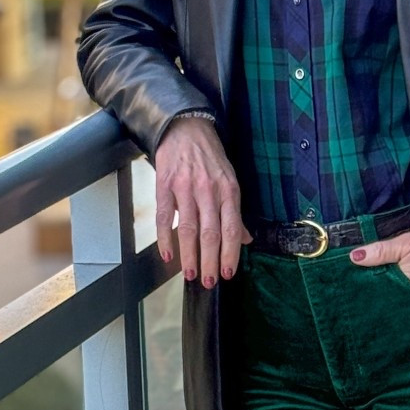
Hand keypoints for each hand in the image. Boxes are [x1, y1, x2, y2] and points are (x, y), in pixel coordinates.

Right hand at [154, 114, 250, 286]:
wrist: (184, 127)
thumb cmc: (209, 156)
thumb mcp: (230, 180)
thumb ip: (235, 212)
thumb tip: (245, 239)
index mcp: (228, 190)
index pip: (231, 228)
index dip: (230, 253)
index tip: (228, 273)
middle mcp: (208, 190)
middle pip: (210, 233)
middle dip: (211, 261)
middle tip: (210, 282)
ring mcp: (185, 188)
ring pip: (188, 228)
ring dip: (190, 255)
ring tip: (191, 274)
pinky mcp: (164, 186)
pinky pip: (164, 217)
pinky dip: (165, 238)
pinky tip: (168, 255)